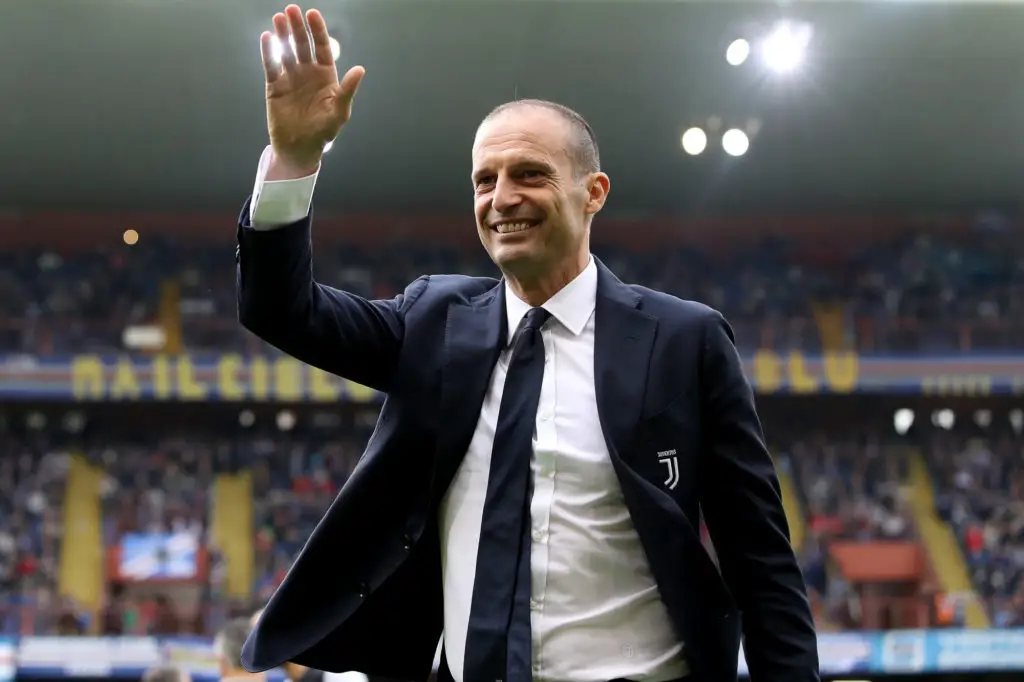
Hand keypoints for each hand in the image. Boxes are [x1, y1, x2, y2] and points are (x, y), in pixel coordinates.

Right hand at [260, 5, 364, 177]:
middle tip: (292, 10)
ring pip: (286, 51)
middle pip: (302, 45)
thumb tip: (360, 69)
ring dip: (283, 35)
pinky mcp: (274, 87)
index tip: (313, 15)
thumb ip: (347, 90)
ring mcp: (290, 78)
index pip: (322, 48)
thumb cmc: (323, 132)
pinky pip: (271, 66)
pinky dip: (268, 52)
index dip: (317, 31)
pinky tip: (267, 38)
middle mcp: (307, 73)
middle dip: (298, 28)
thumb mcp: (339, 112)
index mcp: (325, 76)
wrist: (300, 149)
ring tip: (279, 18)